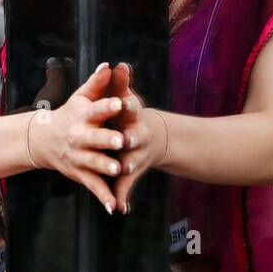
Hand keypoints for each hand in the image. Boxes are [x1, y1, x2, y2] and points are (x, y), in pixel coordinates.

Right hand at [26, 64, 125, 212]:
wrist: (42, 140)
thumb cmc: (69, 115)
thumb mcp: (80, 98)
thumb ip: (96, 83)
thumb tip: (110, 64)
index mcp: (82, 116)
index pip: (95, 110)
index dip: (107, 106)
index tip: (119, 102)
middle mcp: (79, 136)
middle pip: (93, 138)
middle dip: (106, 140)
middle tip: (121, 140)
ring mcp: (78, 156)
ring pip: (92, 162)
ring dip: (104, 167)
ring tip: (118, 170)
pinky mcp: (79, 173)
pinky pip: (92, 185)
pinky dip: (102, 196)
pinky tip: (113, 206)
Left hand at [109, 63, 167, 214]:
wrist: (154, 139)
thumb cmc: (132, 115)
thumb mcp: (128, 97)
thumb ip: (121, 82)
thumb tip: (119, 63)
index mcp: (133, 117)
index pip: (130, 108)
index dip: (126, 104)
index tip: (121, 100)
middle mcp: (137, 136)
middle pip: (134, 136)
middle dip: (130, 137)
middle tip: (123, 138)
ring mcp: (136, 155)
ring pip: (132, 162)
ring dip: (127, 167)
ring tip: (122, 170)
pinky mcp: (131, 172)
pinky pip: (126, 186)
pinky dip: (122, 197)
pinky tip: (118, 208)